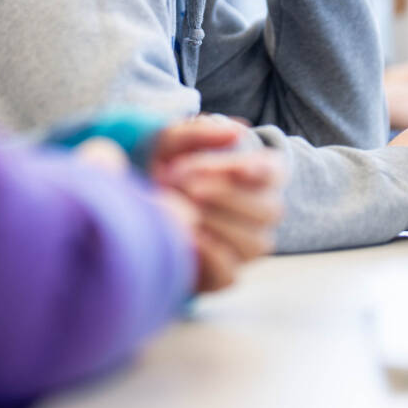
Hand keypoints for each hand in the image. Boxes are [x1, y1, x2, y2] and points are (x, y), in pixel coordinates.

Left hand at [149, 115, 285, 292]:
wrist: (133, 207)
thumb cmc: (162, 170)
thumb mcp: (170, 144)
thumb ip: (198, 134)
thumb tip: (233, 132)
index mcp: (255, 177)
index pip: (274, 173)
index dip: (260, 171)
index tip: (236, 167)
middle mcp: (259, 214)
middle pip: (270, 210)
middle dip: (227, 194)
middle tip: (185, 183)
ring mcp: (244, 247)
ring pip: (255, 243)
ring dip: (218, 222)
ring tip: (181, 207)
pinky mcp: (222, 275)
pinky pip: (229, 273)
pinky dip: (209, 254)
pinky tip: (186, 235)